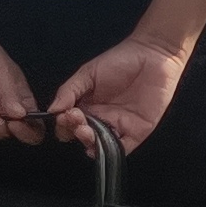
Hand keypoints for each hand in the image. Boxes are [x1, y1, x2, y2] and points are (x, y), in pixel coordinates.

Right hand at [44, 34, 188, 150]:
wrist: (153, 55)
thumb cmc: (120, 60)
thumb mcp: (88, 73)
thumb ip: (69, 91)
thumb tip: (52, 109)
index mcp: (87, 106)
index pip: (69, 123)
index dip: (63, 123)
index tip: (63, 115)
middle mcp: (100, 119)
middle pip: (81, 135)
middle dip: (74, 131)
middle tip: (75, 119)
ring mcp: (118, 127)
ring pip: (98, 144)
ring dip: (88, 142)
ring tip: (85, 130)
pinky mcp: (136, 132)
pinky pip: (122, 148)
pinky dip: (110, 152)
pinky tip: (100, 147)